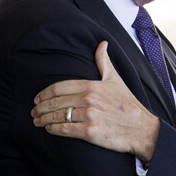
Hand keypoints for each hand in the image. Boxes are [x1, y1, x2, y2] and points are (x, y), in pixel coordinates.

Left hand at [32, 41, 160, 162]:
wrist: (142, 128)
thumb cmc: (128, 104)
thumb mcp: (115, 79)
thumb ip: (104, 61)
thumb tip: (102, 43)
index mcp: (91, 85)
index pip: (59, 87)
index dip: (44, 93)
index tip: (37, 98)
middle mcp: (88, 99)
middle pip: (55, 102)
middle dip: (40, 107)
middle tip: (33, 112)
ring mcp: (89, 116)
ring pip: (58, 116)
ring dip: (44, 119)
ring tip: (37, 121)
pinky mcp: (90, 132)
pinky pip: (65, 130)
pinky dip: (54, 129)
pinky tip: (49, 129)